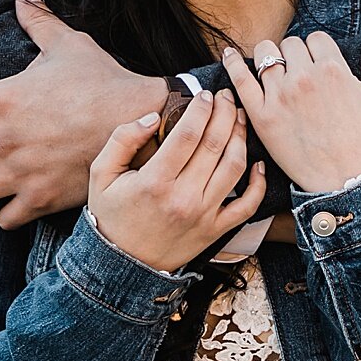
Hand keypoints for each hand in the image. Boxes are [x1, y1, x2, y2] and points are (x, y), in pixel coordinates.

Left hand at [0, 0, 167, 228]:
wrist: (141, 124)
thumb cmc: (103, 80)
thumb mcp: (69, 45)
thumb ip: (38, 20)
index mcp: (0, 100)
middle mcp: (2, 140)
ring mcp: (19, 173)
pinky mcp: (40, 198)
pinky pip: (3, 219)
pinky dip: (6, 213)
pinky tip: (16, 202)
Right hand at [88, 89, 266, 273]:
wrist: (122, 266)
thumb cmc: (111, 215)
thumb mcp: (101, 174)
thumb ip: (122, 140)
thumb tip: (151, 117)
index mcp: (155, 181)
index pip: (188, 134)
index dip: (201, 109)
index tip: (205, 95)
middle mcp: (184, 198)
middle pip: (215, 145)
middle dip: (224, 113)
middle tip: (226, 97)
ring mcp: (204, 215)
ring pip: (235, 168)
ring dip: (241, 138)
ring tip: (238, 118)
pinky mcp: (216, 231)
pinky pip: (247, 206)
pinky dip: (258, 183)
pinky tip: (257, 163)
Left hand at [223, 26, 360, 196]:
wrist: (347, 183)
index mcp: (333, 70)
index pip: (317, 38)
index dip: (319, 50)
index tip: (319, 65)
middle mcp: (304, 78)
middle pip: (291, 44)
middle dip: (297, 54)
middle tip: (301, 74)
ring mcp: (280, 96)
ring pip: (266, 54)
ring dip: (271, 57)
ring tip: (276, 71)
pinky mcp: (262, 116)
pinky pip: (241, 79)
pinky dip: (233, 63)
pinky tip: (229, 55)